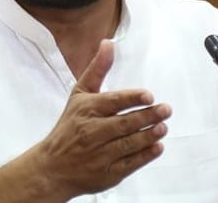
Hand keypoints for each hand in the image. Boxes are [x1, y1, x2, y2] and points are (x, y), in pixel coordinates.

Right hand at [35, 39, 171, 198]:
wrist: (52, 167)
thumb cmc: (69, 127)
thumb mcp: (79, 94)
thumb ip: (97, 70)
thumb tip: (108, 44)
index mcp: (87, 110)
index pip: (113, 102)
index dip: (132, 98)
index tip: (149, 96)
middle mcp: (92, 132)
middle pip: (125, 123)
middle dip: (148, 116)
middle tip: (166, 109)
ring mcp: (100, 155)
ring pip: (129, 144)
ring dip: (149, 135)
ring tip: (163, 127)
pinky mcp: (107, 174)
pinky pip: (130, 164)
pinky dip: (145, 156)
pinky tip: (157, 146)